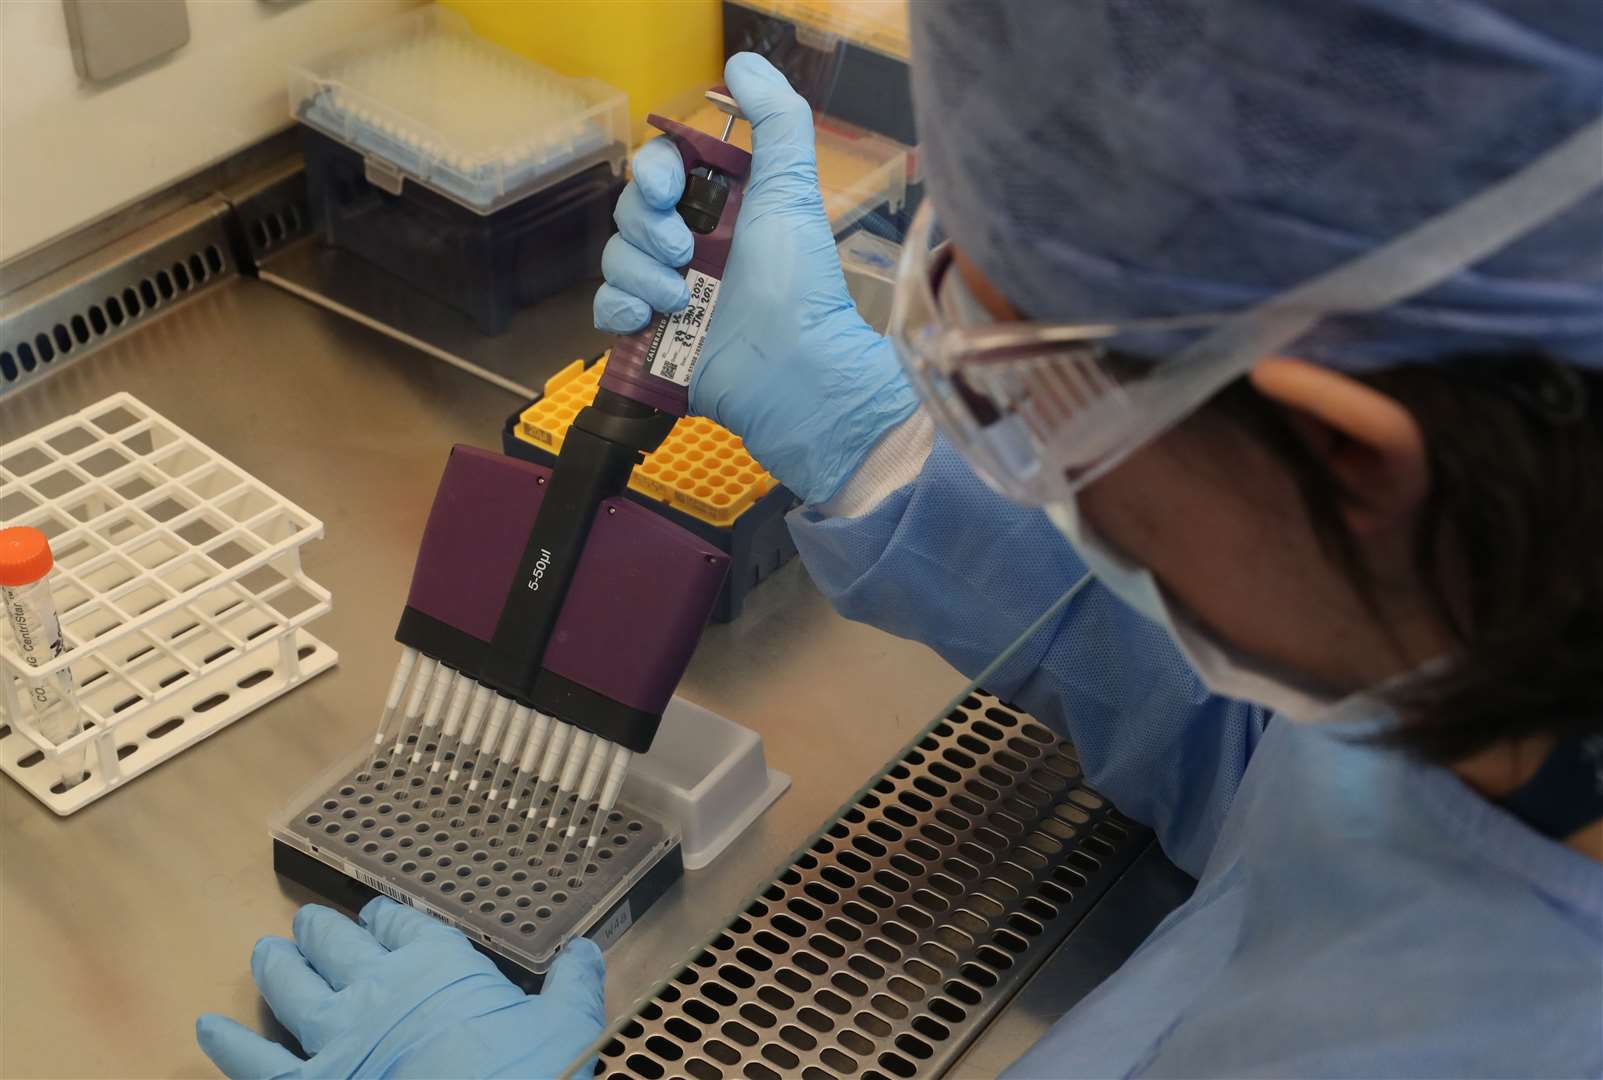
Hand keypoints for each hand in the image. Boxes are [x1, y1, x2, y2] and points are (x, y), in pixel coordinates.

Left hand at [196, 899, 602, 1078]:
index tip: (380, 915)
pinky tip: (207, 1030)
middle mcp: (377, 989)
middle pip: (336, 945)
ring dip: (275, 966)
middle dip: (321, 932)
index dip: (386, 919)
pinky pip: (254, 1064)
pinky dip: (228, 1046)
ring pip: (291, 988)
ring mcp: (335, 1040)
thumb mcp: (568, 1028)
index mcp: (437, 965)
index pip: (400, 925)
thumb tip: (589, 953)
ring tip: (265, 953)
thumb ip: (573, 986)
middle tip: (307, 924)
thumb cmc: (527, 1077)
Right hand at [594, 52, 917, 504]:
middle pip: (630, 212)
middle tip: (685, 255)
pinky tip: (649, 320)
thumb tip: (742, 61)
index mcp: (720, 209)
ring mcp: (669, 294)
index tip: (668, 191)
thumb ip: (776, 120)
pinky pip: (605, 310)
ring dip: (640, 274)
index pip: (661, 170)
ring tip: (683, 301)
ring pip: (615, 260)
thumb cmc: (800, 285)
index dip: (654, 173)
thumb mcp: (793, 192)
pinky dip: (619, 310)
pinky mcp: (653, 339)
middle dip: (648, 228)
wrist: (796, 373)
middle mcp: (692, 247)